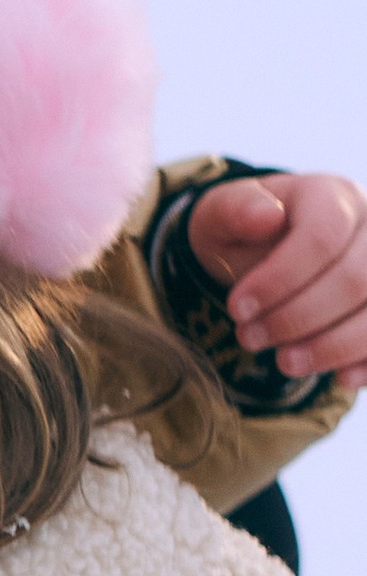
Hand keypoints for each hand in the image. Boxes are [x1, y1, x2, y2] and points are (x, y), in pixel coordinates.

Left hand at [190, 173, 366, 389]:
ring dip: (331, 346)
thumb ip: (234, 209)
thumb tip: (265, 215)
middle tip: (249, 339)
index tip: (237, 309)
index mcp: (332, 196)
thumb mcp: (222, 216)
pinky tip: (340, 378)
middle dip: (297, 318)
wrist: (268, 255)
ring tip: (285, 362)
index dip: (280, 278)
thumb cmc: (245, 235)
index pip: (321, 236)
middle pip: (354, 279)